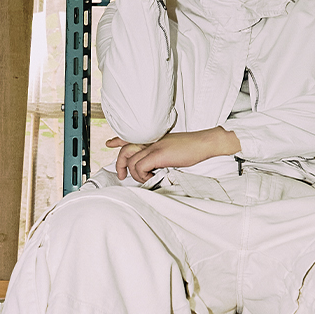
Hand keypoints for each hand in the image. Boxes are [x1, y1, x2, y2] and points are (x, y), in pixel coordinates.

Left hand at [106, 128, 240, 181]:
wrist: (205, 143)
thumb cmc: (192, 148)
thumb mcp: (171, 147)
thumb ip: (159, 153)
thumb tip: (152, 166)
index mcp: (153, 137)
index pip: (131, 136)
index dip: (118, 139)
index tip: (110, 143)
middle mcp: (151, 139)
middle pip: (125, 150)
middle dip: (120, 164)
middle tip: (122, 175)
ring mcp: (153, 146)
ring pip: (131, 161)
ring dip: (136, 174)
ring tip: (147, 177)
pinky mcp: (158, 154)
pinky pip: (140, 167)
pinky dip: (143, 175)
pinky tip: (152, 176)